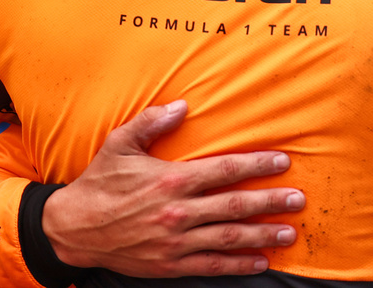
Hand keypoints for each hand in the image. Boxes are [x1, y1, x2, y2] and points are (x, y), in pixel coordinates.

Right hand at [42, 100, 303, 276]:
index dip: (256, 164)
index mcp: (171, 179)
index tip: (282, 161)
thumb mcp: (119, 144)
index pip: (224, 169)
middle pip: (235, 205)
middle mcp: (178, 211)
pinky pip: (212, 266)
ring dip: (262, 235)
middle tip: (298, 200)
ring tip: (289, 233)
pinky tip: (260, 261)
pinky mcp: (170, 264)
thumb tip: (183, 106)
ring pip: (229, 237)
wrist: (74, 229)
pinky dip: (238, 265)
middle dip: (270, 201)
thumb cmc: (99, 182)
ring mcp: (176, 241)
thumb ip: (152, 121)